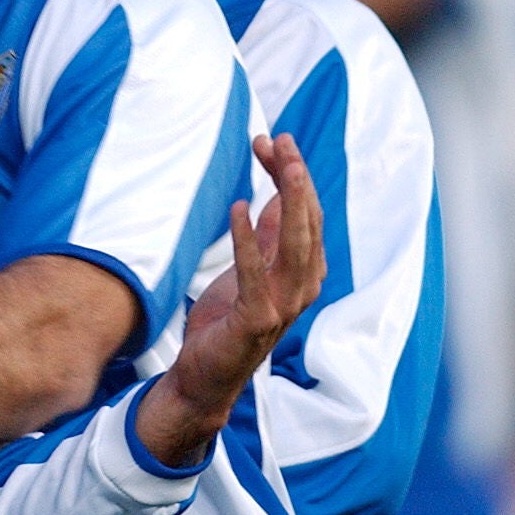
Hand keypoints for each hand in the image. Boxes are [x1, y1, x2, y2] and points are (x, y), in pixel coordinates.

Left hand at [137, 133, 324, 466]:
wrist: (206, 376)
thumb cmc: (230, 322)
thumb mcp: (251, 270)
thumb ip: (269, 238)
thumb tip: (279, 196)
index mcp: (303, 272)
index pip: (307, 214)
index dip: (294, 175)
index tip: (275, 139)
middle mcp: (302, 287)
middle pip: (308, 222)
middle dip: (297, 177)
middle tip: (282, 138)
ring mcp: (283, 306)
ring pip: (296, 244)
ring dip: (290, 200)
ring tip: (280, 162)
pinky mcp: (256, 320)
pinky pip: (254, 273)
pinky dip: (248, 239)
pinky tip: (240, 207)